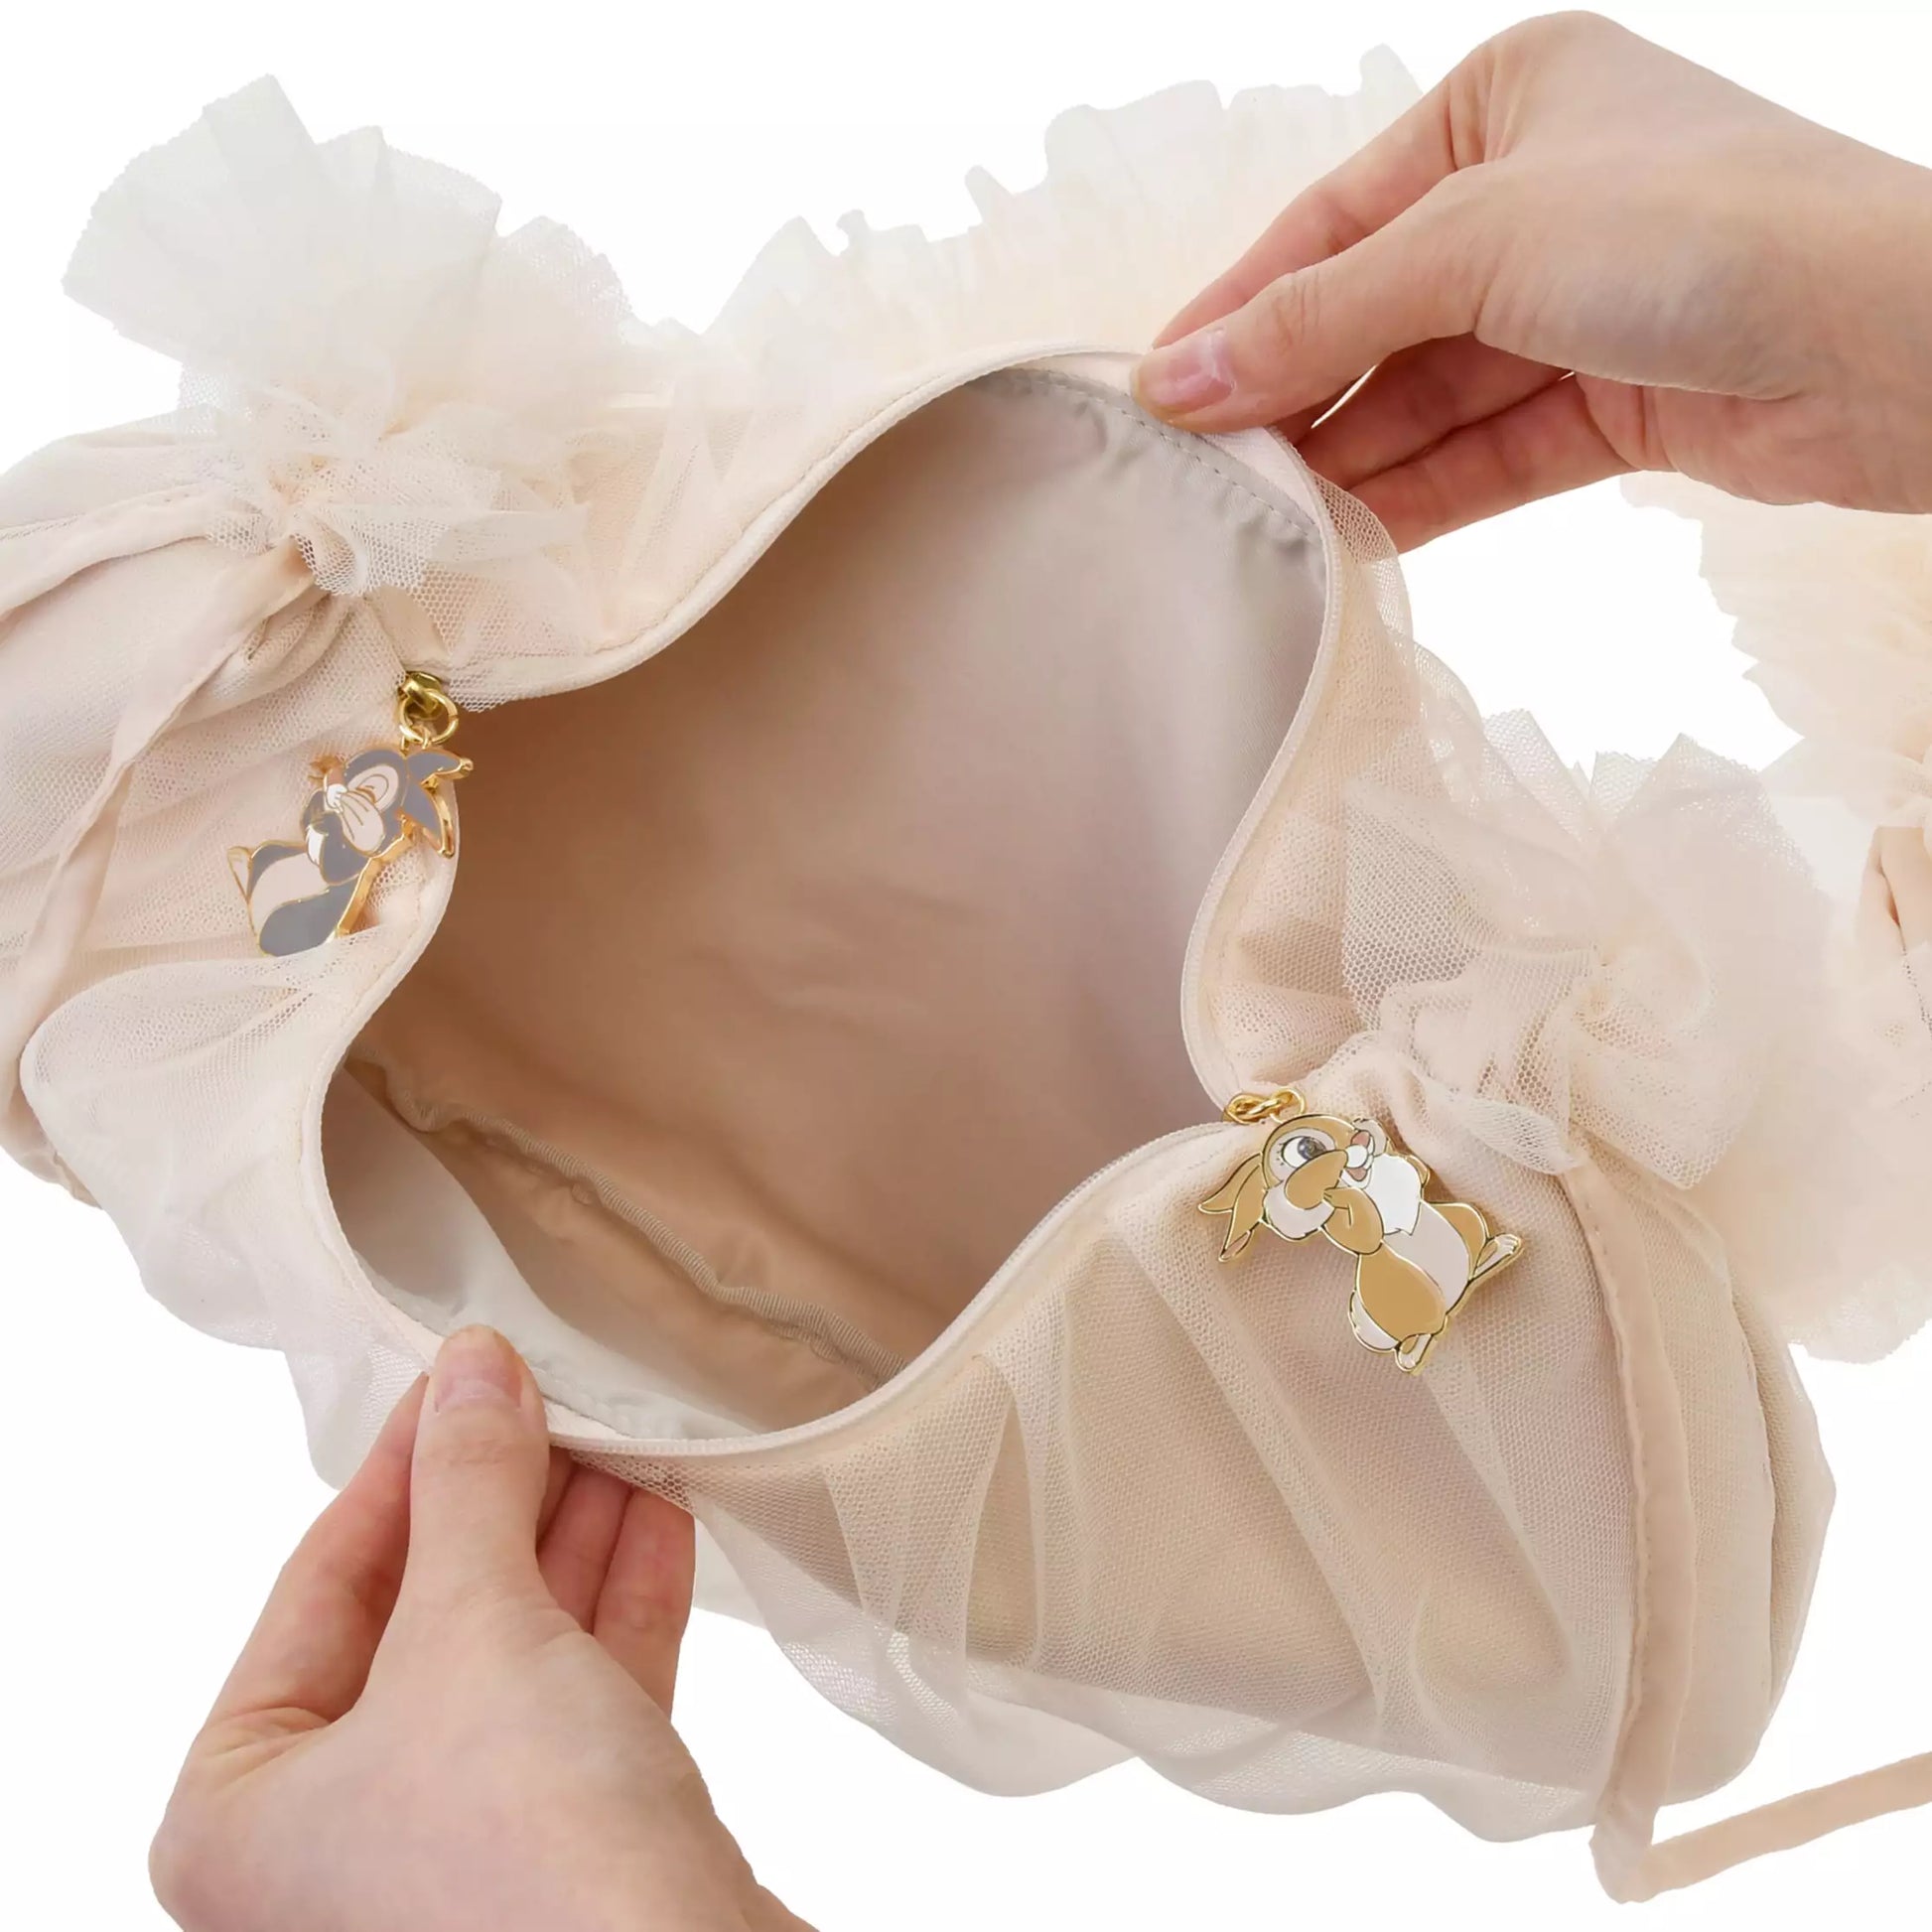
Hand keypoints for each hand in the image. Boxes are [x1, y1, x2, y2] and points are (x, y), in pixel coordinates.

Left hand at [150, 1327, 810, 1931]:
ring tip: (620, 1436)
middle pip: (423, 1617)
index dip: (402, 1465)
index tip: (461, 1373)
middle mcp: (336, 1842)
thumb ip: (466, 1483)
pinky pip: (581, 1704)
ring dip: (573, 1543)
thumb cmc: (523, 1857)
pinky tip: (661, 1515)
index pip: (320, 1586)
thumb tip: (471, 1366)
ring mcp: (455, 1854)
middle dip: (502, 1500)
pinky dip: (619, 1609)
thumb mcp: (474, 1626)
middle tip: (552, 1397)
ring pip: (512, 1657)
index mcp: (244, 1810)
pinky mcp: (568, 1855)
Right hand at [1134, 12, 1931, 546]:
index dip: (1242, 313)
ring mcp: (1580, 304)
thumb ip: (1320, 319)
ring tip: (1264, 524)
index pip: (1332, 222)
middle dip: (1296, 399)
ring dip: (1352, 461)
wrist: (1897, 342)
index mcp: (1507, 103)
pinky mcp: (1616, 401)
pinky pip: (1486, 453)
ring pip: (1428, 397)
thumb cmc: (1702, 230)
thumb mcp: (1475, 246)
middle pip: (1374, 316)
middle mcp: (1540, 196)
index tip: (1157, 394)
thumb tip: (1178, 379)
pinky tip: (1347, 538)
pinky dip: (1418, 495)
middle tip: (1205, 477)